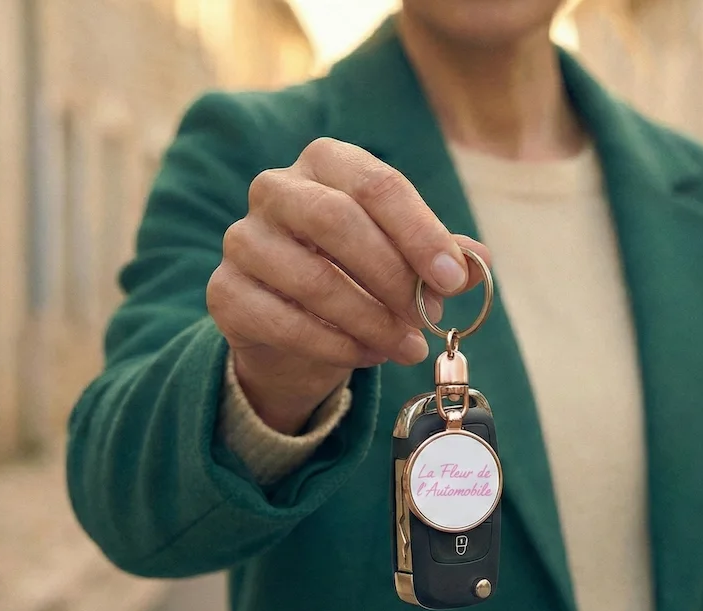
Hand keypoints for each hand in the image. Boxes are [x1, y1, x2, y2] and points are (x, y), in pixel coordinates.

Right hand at [208, 137, 490, 434]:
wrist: (295, 327)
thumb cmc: (357, 275)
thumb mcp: (404, 258)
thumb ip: (439, 255)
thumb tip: (477, 262)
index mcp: (325, 163)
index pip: (376, 185)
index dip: (419, 232)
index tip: (451, 278)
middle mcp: (275, 189)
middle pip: (337, 222)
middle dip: (392, 276)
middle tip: (428, 318)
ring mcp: (243, 240)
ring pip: (312, 278)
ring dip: (370, 320)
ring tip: (406, 346)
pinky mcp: (225, 293)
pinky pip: (283, 321)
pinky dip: (335, 345)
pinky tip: (368, 356)